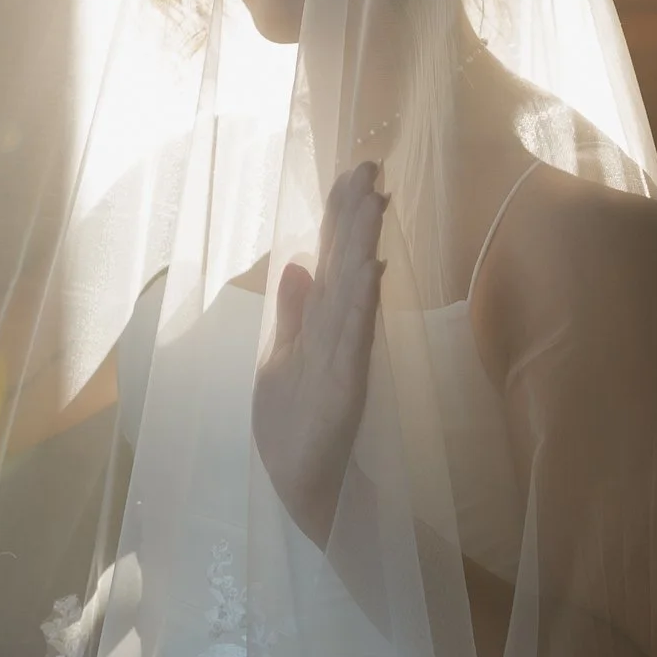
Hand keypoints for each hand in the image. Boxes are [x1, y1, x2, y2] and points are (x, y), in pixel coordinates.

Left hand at [252, 162, 386, 545]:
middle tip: (370, 165)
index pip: (333, 260)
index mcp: (320, 326)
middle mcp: (337, 335)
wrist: (302, 492)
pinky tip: (370, 272)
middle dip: (356, 216)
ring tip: (375, 201)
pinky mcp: (343, 391)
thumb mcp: (281, 363)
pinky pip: (354, 341)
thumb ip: (294, 317)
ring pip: (355, 293)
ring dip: (363, 247)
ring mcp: (342, 361)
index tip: (352, 171)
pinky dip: (362, 305)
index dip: (340, 217)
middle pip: (347, 266)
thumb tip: (298, 263)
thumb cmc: (296, 431)